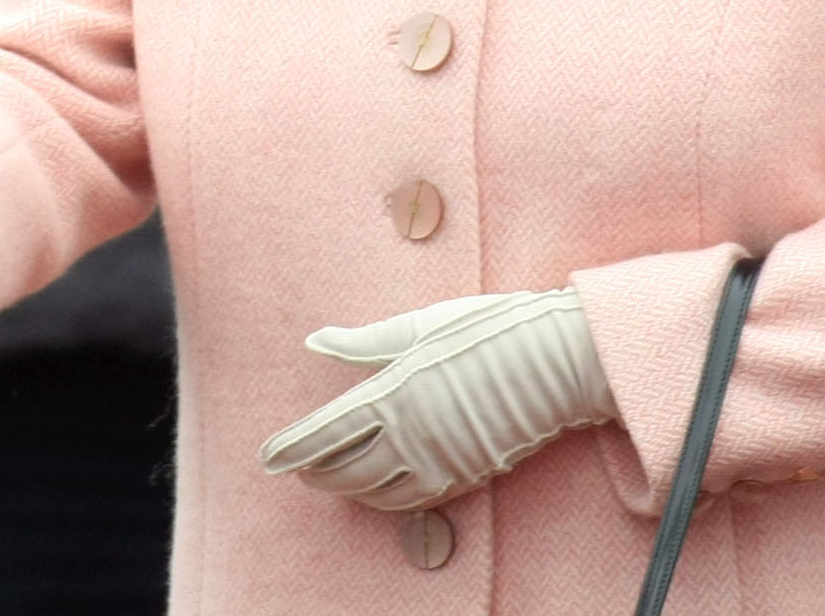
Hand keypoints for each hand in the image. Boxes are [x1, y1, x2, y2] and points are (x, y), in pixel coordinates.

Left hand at [257, 288, 618, 511]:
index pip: (327, 433)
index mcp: (395, 393)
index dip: (293, 448)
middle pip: (345, 470)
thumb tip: (317, 340)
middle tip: (295, 467)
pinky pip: (413, 500)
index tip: (267, 457)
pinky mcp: (464, 476)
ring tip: (329, 478)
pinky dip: (384, 499)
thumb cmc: (488, 330)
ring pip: (376, 492)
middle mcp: (411, 435)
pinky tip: (378, 489)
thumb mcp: (421, 325)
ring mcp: (439, 461)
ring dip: (346, 489)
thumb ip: (365, 342)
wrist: (556, 361)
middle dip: (314, 471)